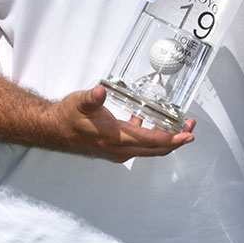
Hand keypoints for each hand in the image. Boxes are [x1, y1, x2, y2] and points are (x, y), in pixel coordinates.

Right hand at [51, 84, 195, 162]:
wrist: (54, 129)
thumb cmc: (67, 118)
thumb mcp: (80, 103)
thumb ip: (92, 98)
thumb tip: (100, 92)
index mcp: (116, 139)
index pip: (151, 142)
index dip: (172, 138)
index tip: (187, 134)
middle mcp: (120, 149)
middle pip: (156, 149)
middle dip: (176, 139)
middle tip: (189, 128)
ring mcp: (118, 150)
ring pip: (149, 148)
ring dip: (165, 138)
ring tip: (177, 125)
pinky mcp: (115, 147)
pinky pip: (140, 145)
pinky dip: (151, 136)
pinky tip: (149, 121)